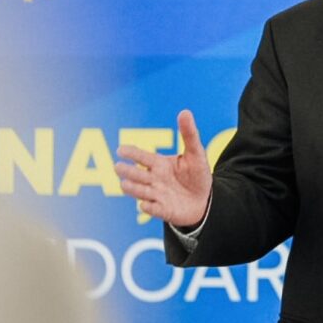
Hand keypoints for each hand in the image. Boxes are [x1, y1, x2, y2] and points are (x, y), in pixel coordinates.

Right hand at [115, 109, 212, 227]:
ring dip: (132, 188)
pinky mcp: (163, 210)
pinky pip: (153, 209)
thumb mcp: (196, 153)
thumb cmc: (196, 175)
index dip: (131, 153)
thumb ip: (189, 134)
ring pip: (140, 192)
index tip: (121, 149)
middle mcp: (154, 179)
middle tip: (118, 167)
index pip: (142, 157)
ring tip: (124, 184)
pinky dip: (148, 207)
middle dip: (128, 172)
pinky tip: (145, 204)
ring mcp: (157, 196)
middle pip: (137, 175)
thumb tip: (185, 111)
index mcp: (159, 164)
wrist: (204, 200)